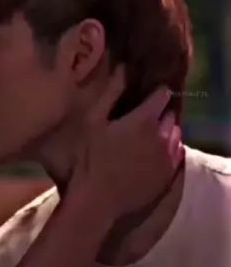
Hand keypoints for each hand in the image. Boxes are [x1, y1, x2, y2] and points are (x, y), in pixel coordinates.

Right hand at [68, 65, 183, 219]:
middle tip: (140, 117)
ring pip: (175, 134)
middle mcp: (163, 136)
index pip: (162, 95)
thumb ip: (111, 93)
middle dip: (158, 112)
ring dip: (165, 130)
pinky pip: (177, 154)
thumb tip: (124, 67)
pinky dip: (169, 149)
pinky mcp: (168, 175)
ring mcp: (168, 157)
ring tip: (146, 136)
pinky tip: (152, 153)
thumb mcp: (93, 120)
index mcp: (144, 119)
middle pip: (169, 114)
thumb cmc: (90, 156)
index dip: (154, 92)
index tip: (144, 95)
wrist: (97, 199)